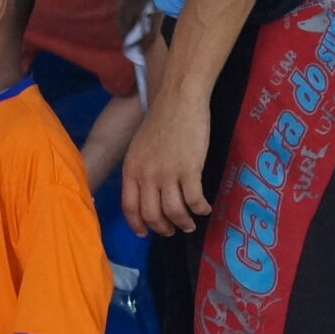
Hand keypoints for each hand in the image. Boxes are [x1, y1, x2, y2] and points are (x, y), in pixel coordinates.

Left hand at [121, 88, 211, 236]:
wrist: (177, 101)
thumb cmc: (161, 120)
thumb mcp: (139, 148)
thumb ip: (140, 170)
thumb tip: (149, 192)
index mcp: (131, 170)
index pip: (130, 207)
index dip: (137, 224)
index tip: (144, 233)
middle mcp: (146, 176)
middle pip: (152, 214)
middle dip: (163, 228)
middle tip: (172, 230)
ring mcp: (167, 174)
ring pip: (174, 212)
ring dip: (183, 223)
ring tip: (190, 224)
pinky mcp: (189, 170)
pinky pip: (194, 200)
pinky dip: (200, 209)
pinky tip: (205, 208)